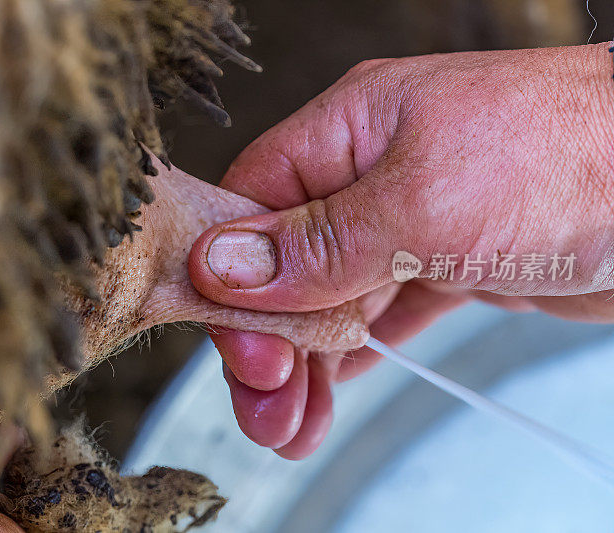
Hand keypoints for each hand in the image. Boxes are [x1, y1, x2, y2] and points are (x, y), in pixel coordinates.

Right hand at [188, 43, 613, 458]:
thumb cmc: (572, 155)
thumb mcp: (424, 204)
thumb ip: (317, 246)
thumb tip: (222, 266)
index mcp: (349, 131)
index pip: (252, 205)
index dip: (231, 281)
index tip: (239, 349)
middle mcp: (368, 173)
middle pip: (285, 262)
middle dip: (271, 341)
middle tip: (266, 411)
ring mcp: (407, 218)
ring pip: (329, 296)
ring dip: (309, 363)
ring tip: (293, 428)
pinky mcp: (445, 260)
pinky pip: (379, 311)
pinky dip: (355, 354)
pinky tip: (332, 392)